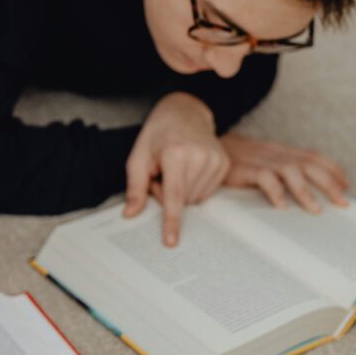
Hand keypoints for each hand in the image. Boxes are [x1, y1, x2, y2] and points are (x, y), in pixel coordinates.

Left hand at [124, 93, 229, 245]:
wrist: (184, 113)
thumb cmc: (157, 136)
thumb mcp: (138, 158)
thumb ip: (135, 187)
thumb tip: (130, 214)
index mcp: (175, 153)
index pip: (174, 195)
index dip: (171, 221)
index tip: (171, 241)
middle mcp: (199, 156)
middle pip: (183, 200)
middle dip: (168, 195)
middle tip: (161, 174)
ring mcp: (216, 159)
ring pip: (195, 199)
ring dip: (182, 192)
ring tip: (176, 169)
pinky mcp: (224, 163)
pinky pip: (207, 192)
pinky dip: (194, 186)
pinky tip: (189, 168)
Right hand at [221, 133, 349, 211]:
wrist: (205, 144)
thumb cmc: (234, 157)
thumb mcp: (262, 158)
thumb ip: (280, 168)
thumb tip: (302, 185)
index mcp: (281, 151)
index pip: (314, 156)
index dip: (333, 169)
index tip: (346, 185)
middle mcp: (275, 153)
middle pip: (310, 164)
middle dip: (330, 183)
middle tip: (342, 202)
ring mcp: (261, 160)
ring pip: (291, 171)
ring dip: (306, 191)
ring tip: (315, 209)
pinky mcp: (245, 168)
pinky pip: (265, 178)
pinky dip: (276, 192)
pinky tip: (281, 206)